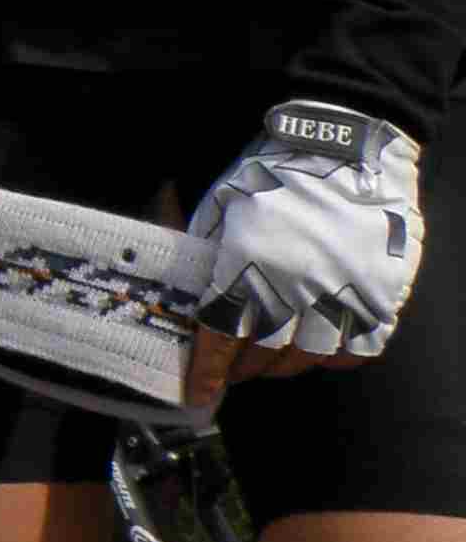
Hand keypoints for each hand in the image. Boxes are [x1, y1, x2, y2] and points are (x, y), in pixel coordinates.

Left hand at [180, 101, 423, 406]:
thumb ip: (190, 252)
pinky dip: (334, 356)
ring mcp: (343, 293)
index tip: (199, 395)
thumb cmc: (266, 175)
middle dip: (242, 368)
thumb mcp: (214, 209)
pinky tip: (317, 346)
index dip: (208, 372)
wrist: (342, 147)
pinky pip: (357, 349)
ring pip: (308, 357)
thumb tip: (160, 285)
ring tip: (270, 358)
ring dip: (283, 364)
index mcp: (246, 264)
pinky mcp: (381, 295)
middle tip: (233, 368)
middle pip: (262, 353)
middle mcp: (295, 286)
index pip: (219, 336)